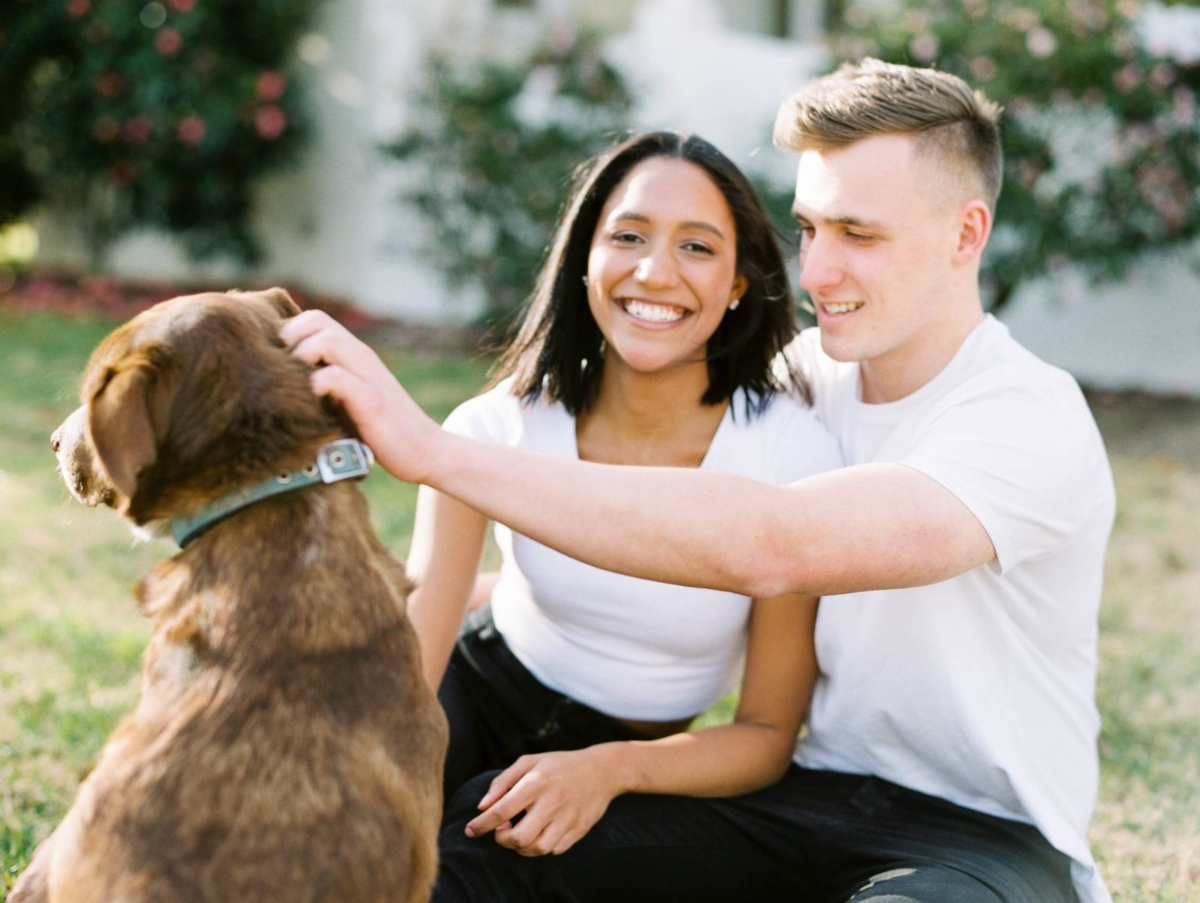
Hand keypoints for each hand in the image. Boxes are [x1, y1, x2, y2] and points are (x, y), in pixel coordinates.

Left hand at [280, 310, 440, 483]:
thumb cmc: (384, 430)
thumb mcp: (353, 399)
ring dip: (303, 355)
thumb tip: (289, 384)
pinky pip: (337, 377)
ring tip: (299, 382)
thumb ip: (332, 384)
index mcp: (356, 356)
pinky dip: (318, 383)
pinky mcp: (371, 401)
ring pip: (328, 340)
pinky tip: (315, 399)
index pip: (317, 319)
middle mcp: (362, 358)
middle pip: (318, 320)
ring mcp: (368, 377)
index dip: (291, 331)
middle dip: (291, 338)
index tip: (281, 360)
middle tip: (284, 369)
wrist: (426, 450)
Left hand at [465, 748, 623, 856]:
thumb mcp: (529, 762)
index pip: (501, 811)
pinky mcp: (580, 829)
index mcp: (536, 781)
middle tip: (501, 831)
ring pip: (537, 849)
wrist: (602, 769)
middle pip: (518, 838)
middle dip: (502, 840)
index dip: (481, 825)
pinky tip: (540, 833)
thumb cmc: (558, 765)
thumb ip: (502, 782)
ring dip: (521, 848)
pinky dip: (543, 847)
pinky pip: (555, 850)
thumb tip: (482, 807)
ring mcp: (568, 817)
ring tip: (519, 834)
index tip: (470, 830)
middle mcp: (552, 801)